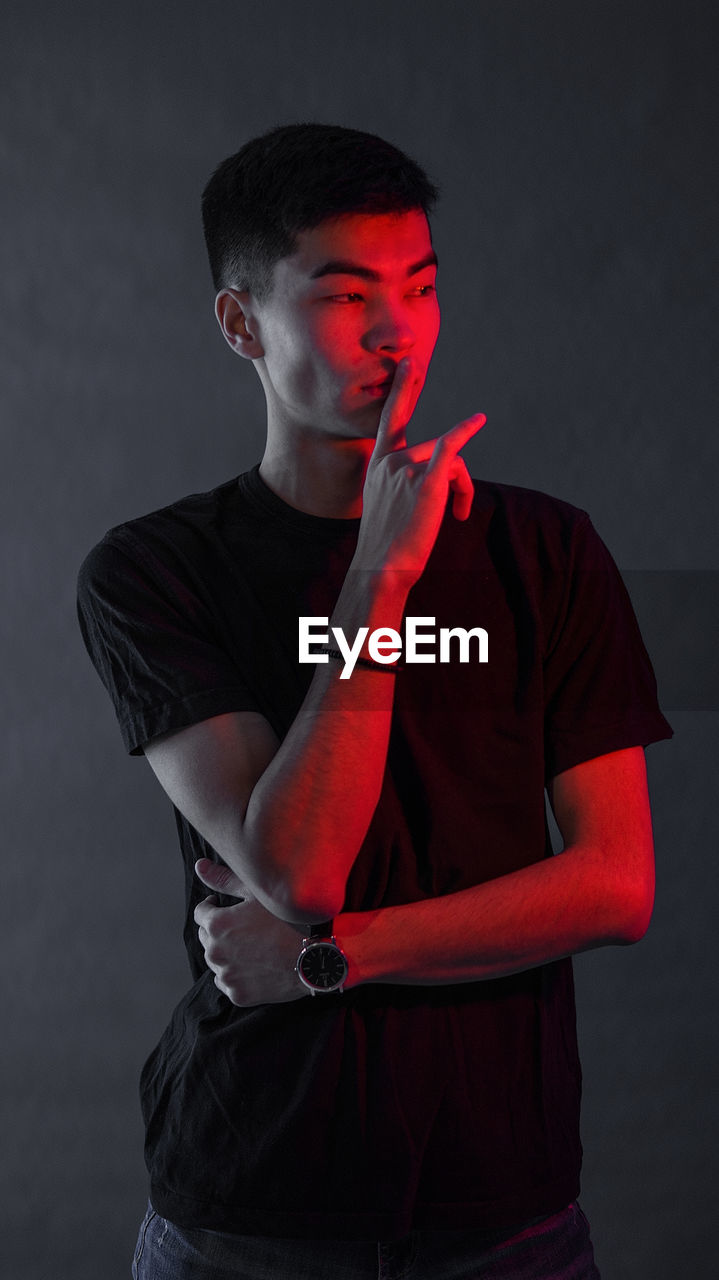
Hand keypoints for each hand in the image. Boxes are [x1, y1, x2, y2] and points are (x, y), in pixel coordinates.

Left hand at [193, 859, 309, 1005]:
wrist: (314, 959)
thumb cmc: (289, 921)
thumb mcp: (257, 893)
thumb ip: (224, 879)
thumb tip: (199, 866)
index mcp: (217, 924)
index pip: (200, 913)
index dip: (213, 907)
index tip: (226, 907)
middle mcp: (215, 951)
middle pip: (206, 937)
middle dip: (220, 930)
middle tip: (244, 927)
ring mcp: (226, 975)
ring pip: (216, 960)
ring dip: (228, 952)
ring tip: (253, 946)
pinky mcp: (237, 994)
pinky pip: (228, 981)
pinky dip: (236, 974)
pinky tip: (256, 965)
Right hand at [355, 357, 484, 584]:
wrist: (382, 567)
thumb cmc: (387, 544)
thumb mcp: (389, 505)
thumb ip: (403, 483)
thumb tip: (438, 475)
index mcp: (378, 464)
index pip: (390, 419)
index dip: (402, 391)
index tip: (409, 366)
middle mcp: (391, 461)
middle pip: (437, 449)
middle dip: (454, 479)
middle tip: (457, 510)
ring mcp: (407, 469)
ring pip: (452, 462)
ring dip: (462, 489)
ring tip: (458, 517)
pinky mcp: (426, 483)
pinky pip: (450, 449)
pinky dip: (465, 432)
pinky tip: (478, 420)